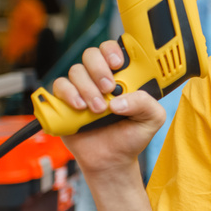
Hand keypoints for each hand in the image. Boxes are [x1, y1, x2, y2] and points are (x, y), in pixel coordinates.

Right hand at [50, 40, 165, 177]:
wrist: (111, 160)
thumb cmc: (131, 136)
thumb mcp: (151, 120)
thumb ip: (146, 103)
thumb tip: (119, 101)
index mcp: (122, 77)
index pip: (113, 50)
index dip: (112, 51)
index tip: (117, 64)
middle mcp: (99, 78)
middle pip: (91, 54)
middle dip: (99, 69)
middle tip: (108, 88)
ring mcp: (81, 89)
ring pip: (76, 71)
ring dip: (87, 88)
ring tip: (98, 110)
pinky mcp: (65, 102)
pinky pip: (59, 86)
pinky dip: (69, 94)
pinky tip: (80, 108)